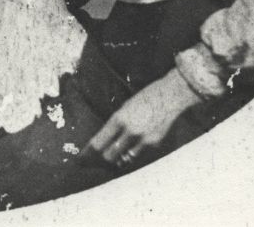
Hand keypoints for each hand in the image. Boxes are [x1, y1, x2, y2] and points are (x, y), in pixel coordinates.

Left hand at [85, 68, 203, 167]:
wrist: (171, 95)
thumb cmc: (145, 97)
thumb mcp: (126, 107)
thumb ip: (117, 124)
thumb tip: (109, 140)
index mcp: (119, 118)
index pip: (99, 141)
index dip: (89, 152)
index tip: (82, 159)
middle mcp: (130, 130)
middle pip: (110, 155)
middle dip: (104, 158)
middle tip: (99, 159)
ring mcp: (143, 139)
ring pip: (125, 158)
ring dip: (120, 158)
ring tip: (116, 157)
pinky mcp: (155, 143)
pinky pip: (141, 153)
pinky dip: (136, 152)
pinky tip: (135, 146)